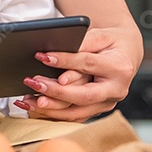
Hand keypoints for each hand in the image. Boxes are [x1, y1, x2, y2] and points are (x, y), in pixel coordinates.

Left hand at [16, 26, 142, 121]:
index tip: (42, 57)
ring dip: (49, 108)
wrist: (124, 54)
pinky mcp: (96, 110)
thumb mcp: (99, 36)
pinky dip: (52, 113)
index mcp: (119, 68)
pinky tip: (34, 107)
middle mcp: (115, 90)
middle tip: (33, 83)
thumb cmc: (110, 43)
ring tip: (27, 100)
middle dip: (55, 92)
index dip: (64, 61)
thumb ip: (81, 44)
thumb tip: (55, 56)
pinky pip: (72, 116)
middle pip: (82, 95)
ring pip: (76, 112)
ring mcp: (106, 104)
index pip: (87, 64)